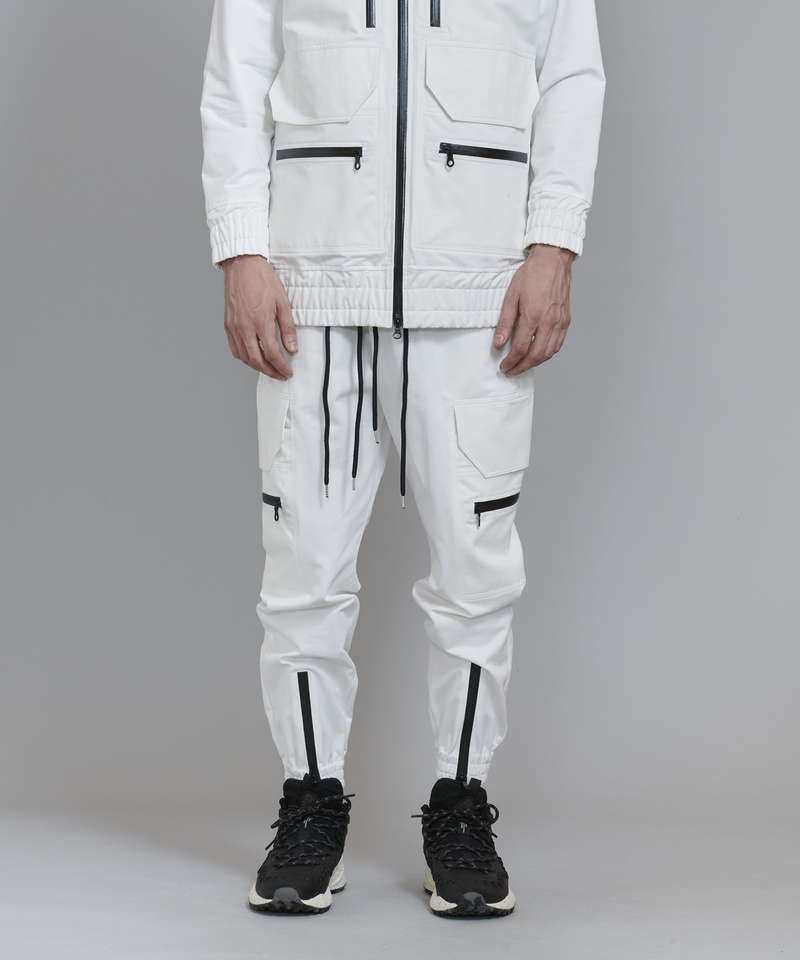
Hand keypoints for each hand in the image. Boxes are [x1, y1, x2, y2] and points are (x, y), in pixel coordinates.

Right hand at [221, 255, 296, 379]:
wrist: (242, 265)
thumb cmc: (263, 280)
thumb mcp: (282, 303)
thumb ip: (287, 328)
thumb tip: (292, 349)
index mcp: (260, 322)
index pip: (271, 353)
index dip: (281, 367)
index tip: (288, 372)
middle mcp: (244, 327)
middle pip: (257, 360)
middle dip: (270, 371)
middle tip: (281, 376)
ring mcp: (234, 327)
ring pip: (244, 357)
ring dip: (257, 367)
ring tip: (269, 369)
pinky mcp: (228, 324)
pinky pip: (235, 348)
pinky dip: (244, 358)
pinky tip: (253, 358)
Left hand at [495, 244, 574, 374]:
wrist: (553, 260)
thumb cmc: (531, 275)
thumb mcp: (511, 296)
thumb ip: (505, 322)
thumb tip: (499, 342)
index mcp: (533, 316)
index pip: (520, 348)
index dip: (511, 361)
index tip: (504, 366)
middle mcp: (548, 322)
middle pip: (536, 355)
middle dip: (522, 367)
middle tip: (511, 371)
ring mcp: (560, 322)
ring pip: (548, 353)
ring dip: (535, 363)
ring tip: (523, 366)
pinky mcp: (566, 320)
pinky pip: (558, 344)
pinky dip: (547, 354)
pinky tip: (538, 355)